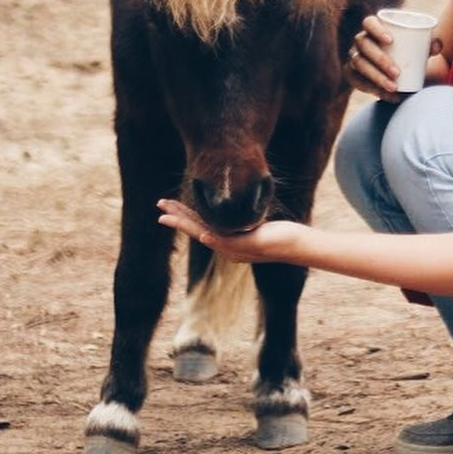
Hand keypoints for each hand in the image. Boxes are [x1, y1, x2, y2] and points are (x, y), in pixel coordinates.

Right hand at [157, 199, 304, 263]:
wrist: (293, 245)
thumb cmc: (277, 233)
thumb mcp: (253, 223)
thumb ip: (239, 220)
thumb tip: (233, 209)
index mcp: (225, 240)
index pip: (198, 224)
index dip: (182, 214)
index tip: (167, 205)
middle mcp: (225, 247)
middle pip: (195, 229)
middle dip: (176, 217)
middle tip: (158, 206)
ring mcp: (234, 249)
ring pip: (204, 234)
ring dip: (186, 226)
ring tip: (168, 217)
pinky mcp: (247, 247)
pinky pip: (226, 243)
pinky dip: (214, 239)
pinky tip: (204, 234)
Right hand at [344, 14, 440, 100]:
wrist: (396, 70)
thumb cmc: (407, 52)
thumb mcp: (419, 47)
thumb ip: (429, 44)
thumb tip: (437, 45)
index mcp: (374, 28)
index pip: (369, 22)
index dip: (376, 29)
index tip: (390, 40)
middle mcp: (361, 41)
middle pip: (364, 45)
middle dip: (379, 59)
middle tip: (397, 72)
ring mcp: (354, 58)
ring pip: (359, 65)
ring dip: (376, 77)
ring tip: (394, 87)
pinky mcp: (353, 75)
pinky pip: (358, 82)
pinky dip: (374, 91)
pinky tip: (389, 97)